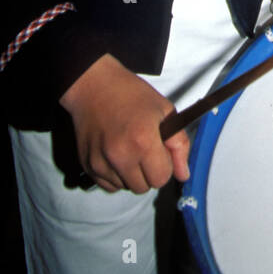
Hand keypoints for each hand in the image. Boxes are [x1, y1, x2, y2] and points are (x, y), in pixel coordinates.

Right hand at [60, 55, 188, 193]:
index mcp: (143, 141)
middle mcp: (121, 156)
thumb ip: (179, 144)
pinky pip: (109, 186)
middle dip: (149, 172)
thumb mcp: (164, 111)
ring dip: (131, 175)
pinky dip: (115, 176)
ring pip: (126, 188)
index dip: (165, 165)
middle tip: (145, 150)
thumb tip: (183, 174)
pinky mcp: (88, 166)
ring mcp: (101, 163)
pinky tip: (116, 155)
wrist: (94, 86)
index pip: (161, 178)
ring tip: (128, 149)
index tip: (160, 151)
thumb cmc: (130, 94)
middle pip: (143, 187)